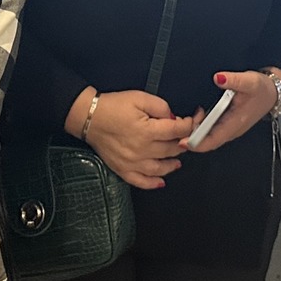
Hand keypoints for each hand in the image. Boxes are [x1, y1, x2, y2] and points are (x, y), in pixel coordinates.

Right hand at [70, 89, 192, 190]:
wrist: (88, 117)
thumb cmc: (112, 106)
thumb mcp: (139, 97)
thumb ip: (161, 106)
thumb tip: (174, 119)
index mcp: (147, 130)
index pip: (178, 131)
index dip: (189, 125)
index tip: (191, 122)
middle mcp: (142, 150)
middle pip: (172, 150)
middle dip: (183, 143)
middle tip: (186, 138)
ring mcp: (132, 162)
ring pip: (160, 169)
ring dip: (173, 165)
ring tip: (178, 160)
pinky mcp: (123, 169)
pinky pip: (141, 182)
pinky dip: (153, 183)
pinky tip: (161, 181)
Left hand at [183, 70, 280, 154]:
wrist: (273, 92)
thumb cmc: (262, 89)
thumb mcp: (249, 80)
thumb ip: (233, 80)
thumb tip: (218, 78)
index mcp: (235, 123)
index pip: (213, 140)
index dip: (196, 144)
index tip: (182, 141)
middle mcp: (231, 130)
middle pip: (207, 141)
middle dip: (192, 135)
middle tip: (183, 121)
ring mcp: (230, 128)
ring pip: (209, 136)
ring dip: (196, 130)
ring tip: (190, 115)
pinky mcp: (229, 124)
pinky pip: (212, 130)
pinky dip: (202, 125)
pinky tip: (198, 114)